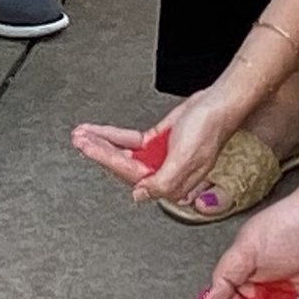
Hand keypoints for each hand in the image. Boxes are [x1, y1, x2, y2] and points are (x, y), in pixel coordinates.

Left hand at [72, 89, 240, 202]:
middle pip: (122, 165)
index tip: (89, 149)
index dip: (107, 161)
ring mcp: (158, 157)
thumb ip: (163, 181)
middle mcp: (162, 172)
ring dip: (101, 142)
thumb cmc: (210, 128)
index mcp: (171, 183)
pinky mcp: (156, 142)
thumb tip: (139, 195)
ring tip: (82, 135)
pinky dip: (112, 135)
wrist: (219, 102)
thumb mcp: (186, 158)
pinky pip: (129, 141)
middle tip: (79, 140)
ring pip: (122, 152)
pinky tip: (99, 133)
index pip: (131, 175)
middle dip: (98, 151)